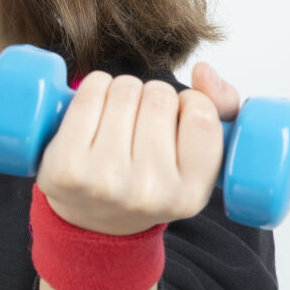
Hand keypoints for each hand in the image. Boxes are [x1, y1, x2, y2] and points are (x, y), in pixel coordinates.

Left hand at [35, 62, 241, 234]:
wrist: (93, 218)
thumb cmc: (150, 177)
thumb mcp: (197, 157)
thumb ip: (222, 107)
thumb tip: (202, 71)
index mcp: (189, 195)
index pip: (201, 116)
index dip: (190, 102)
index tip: (178, 115)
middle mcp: (148, 192)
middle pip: (160, 97)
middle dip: (153, 95)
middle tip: (142, 121)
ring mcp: (104, 180)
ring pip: (125, 88)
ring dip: (124, 90)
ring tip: (120, 117)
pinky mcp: (67, 165)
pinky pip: (90, 92)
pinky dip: (95, 86)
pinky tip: (96, 107)